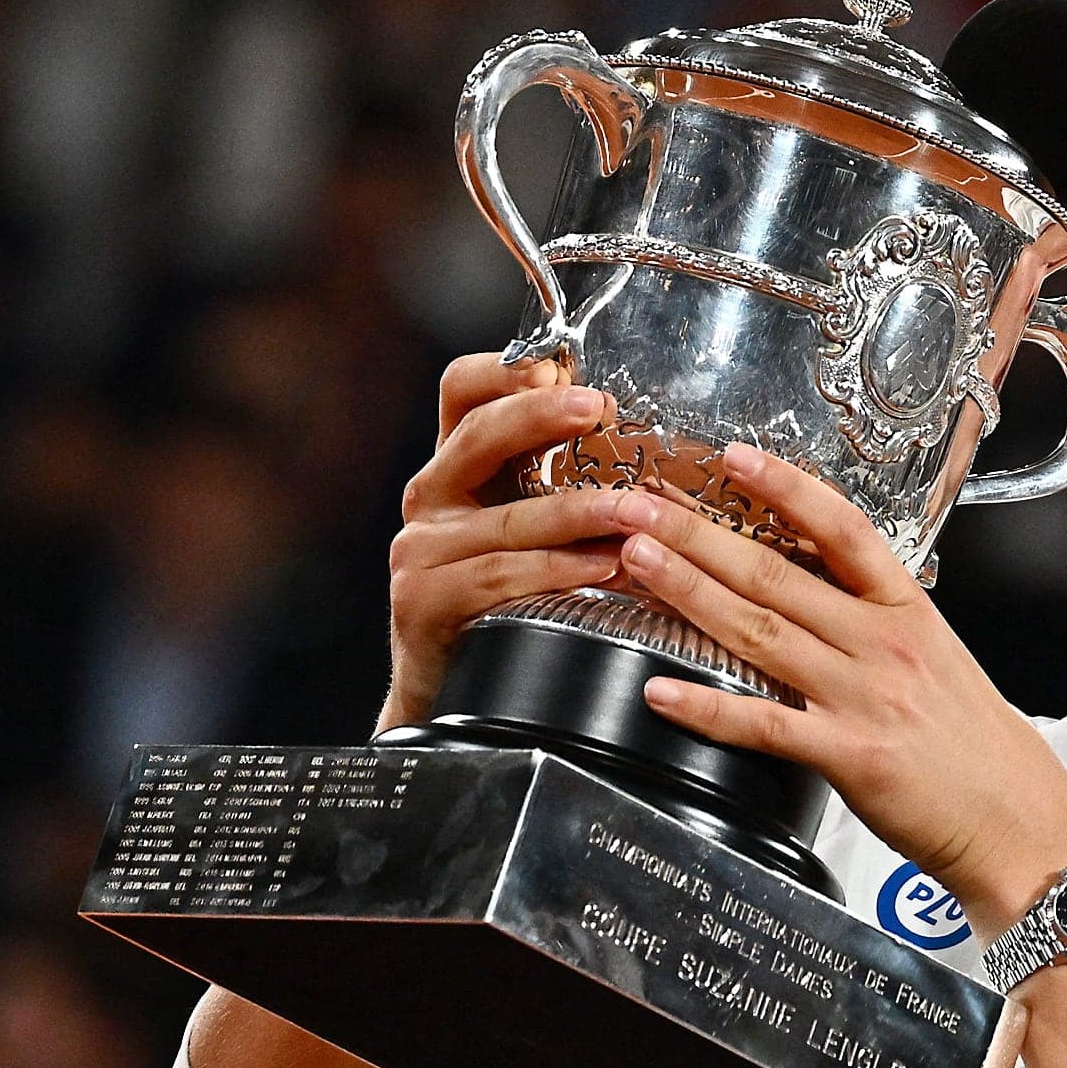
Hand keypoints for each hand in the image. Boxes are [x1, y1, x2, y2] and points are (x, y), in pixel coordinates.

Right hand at [381, 354, 657, 729]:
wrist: (457, 697)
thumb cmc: (512, 605)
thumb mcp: (534, 530)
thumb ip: (564, 484)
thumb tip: (645, 444)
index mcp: (459, 469)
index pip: (462, 392)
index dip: (503, 371)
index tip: (557, 370)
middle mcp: (431, 499)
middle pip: (476, 436)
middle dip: (540, 418)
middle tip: (597, 409)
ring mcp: (421, 551)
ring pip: (508, 519)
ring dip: (578, 511)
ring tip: (635, 509)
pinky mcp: (424, 601)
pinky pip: (501, 577)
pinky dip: (558, 571)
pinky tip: (605, 567)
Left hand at [620, 442, 1066, 933]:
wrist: (1017, 819)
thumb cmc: (974, 746)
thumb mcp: (937, 658)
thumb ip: (876, 621)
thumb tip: (819, 584)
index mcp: (907, 611)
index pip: (842, 529)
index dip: (785, 488)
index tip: (733, 457)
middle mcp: (882, 644)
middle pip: (777, 573)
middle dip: (698, 533)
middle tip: (639, 505)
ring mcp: (864, 697)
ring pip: (760, 632)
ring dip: (689, 592)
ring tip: (636, 562)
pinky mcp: (849, 755)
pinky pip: (764, 723)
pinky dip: (707, 706)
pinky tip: (660, 690)